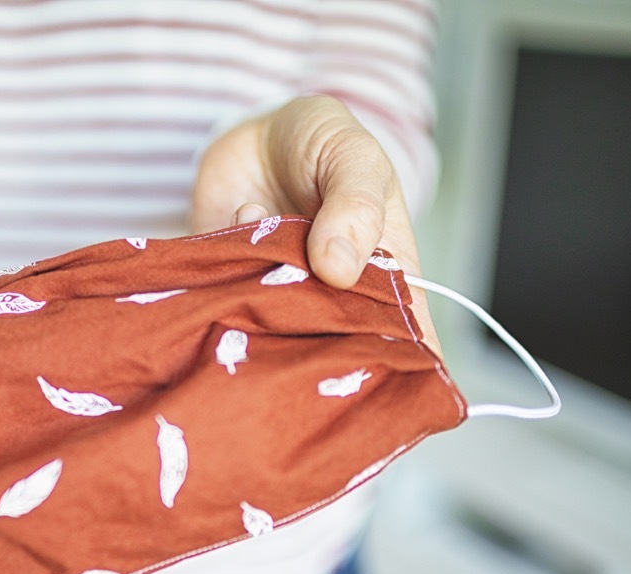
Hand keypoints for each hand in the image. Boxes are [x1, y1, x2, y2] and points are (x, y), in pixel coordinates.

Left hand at [191, 95, 439, 351]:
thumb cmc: (323, 145)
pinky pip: (226, 302)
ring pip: (277, 334)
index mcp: (386, 277)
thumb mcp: (355, 158)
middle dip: (319, 345)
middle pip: (335, 350)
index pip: (404, 339)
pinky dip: (228, 271)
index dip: (398, 369)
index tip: (382, 384)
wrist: (253, 133)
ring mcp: (282, 300)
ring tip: (273, 252)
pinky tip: (244, 213)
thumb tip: (339, 270)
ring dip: (268, 304)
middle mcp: (334, 301)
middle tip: (302, 312)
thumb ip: (354, 207)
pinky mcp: (232, 291)